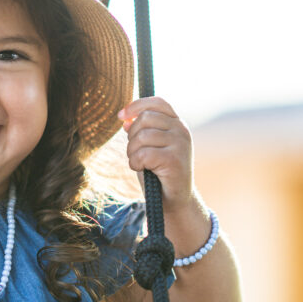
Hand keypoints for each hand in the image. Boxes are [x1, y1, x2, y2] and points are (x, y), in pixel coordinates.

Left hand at [118, 97, 194, 212]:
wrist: (174, 199)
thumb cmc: (159, 172)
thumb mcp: (149, 147)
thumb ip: (141, 132)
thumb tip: (125, 119)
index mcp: (177, 123)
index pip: (157, 102)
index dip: (136, 105)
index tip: (120, 116)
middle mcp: (181, 130)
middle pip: (145, 118)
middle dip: (131, 136)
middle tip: (134, 152)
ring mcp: (180, 144)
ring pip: (142, 136)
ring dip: (132, 152)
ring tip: (139, 163)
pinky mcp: (174, 160)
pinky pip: (143, 154)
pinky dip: (136, 163)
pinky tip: (142, 169)